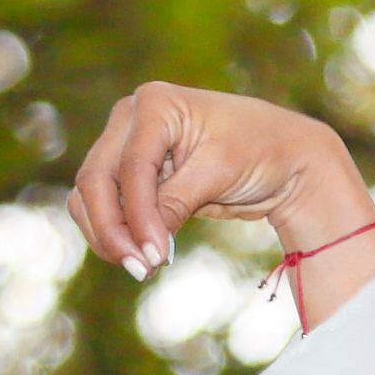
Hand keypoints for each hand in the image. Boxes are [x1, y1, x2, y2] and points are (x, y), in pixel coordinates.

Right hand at [68, 81, 374, 278]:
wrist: (282, 156)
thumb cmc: (259, 151)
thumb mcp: (220, 173)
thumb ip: (178, 201)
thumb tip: (144, 240)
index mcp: (154, 104)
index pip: (132, 167)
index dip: (138, 215)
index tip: (155, 257)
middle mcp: (131, 119)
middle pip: (97, 178)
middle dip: (112, 228)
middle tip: (138, 270)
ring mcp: (126, 144)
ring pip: (92, 193)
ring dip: (106, 233)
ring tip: (139, 269)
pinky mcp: (131, 172)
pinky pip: (107, 203)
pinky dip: (115, 230)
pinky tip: (138, 256)